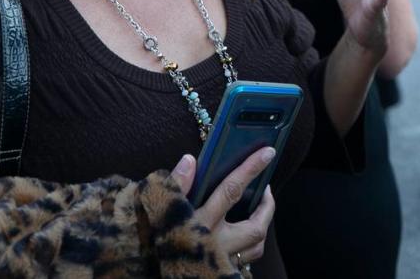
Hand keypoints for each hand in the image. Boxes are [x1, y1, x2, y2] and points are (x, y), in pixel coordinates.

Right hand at [169, 148, 275, 269]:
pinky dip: (247, 250)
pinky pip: (244, 264)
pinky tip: (242, 238)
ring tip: (258, 212)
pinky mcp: (220, 276)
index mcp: (200, 224)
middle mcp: (215, 245)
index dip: (251, 168)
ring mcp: (221, 264)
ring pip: (254, 248)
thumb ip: (175, 185)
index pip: (232, 190)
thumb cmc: (150, 243)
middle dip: (266, 206)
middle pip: (256, 226)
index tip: (268, 152)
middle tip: (265, 189)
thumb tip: (190, 160)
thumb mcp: (158, 210)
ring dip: (260, 228)